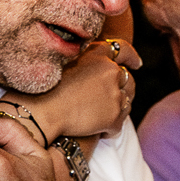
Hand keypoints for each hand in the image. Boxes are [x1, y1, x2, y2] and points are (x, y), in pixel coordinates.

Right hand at [6, 38, 142, 141]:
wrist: (43, 111)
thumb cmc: (46, 88)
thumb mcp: (67, 62)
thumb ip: (86, 61)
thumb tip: (97, 66)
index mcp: (100, 55)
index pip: (123, 50)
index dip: (131, 57)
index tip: (136, 63)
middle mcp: (112, 72)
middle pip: (128, 80)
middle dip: (122, 88)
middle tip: (111, 98)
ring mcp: (115, 95)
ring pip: (126, 102)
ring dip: (116, 108)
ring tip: (99, 115)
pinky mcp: (114, 117)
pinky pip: (118, 124)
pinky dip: (110, 127)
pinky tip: (98, 130)